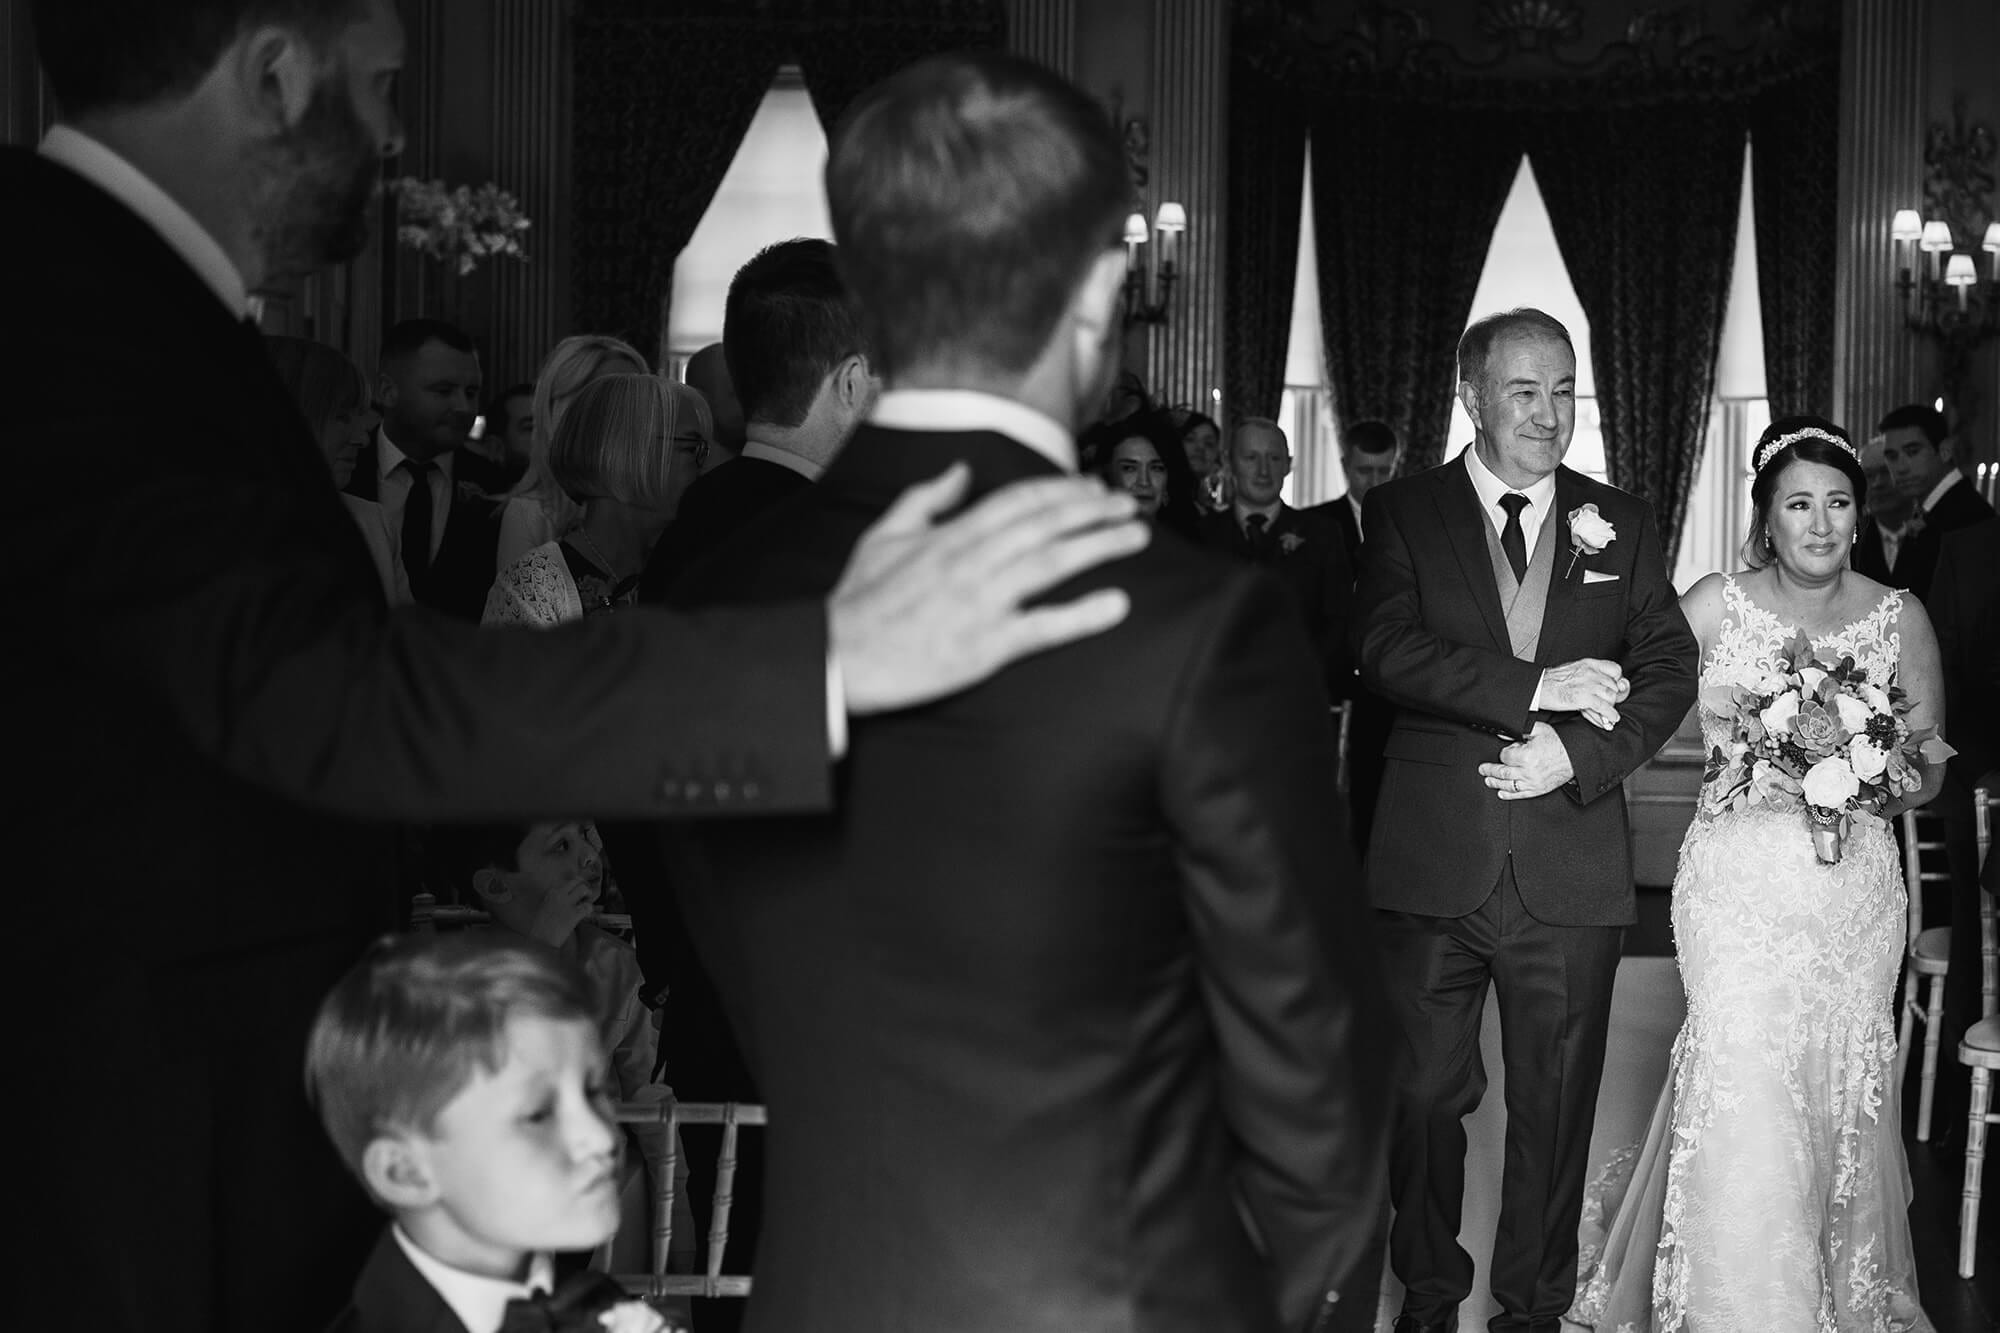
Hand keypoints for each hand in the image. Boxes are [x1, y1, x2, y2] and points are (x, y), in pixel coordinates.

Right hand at [524, 876, 598, 945]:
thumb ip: (555, 901)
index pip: (568, 882)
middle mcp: (559, 895)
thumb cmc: (541, 928)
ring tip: (585, 904)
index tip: (577, 894)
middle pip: (577, 881)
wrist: (540, 942)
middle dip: (583, 887)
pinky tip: (585, 914)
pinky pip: (588, 906)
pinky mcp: (574, 915)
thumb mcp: (545, 908)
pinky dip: (589, 909)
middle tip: (584, 897)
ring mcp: (567, 904)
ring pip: (584, 889)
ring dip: (588, 896)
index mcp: (551, 893)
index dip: (575, 888)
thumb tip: (569, 900)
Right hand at [832, 463, 1149, 714]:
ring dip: (1101, 545)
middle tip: (1129, 505)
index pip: (1019, 499)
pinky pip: (1044, 626)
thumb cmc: (859, 602)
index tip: (1091, 487)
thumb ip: (925, 499)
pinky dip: (1083, 614)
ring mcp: (982, 603)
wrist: (840, 658)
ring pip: (1053, 563)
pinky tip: (1117, 604)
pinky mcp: (987, 646)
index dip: (1061, 489)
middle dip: (1094, 509)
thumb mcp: (883, 536)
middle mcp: (973, 561)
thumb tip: (960, 472)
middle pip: (1046, 523)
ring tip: (1136, 537)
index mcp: (951, 535)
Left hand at [1479, 721, 1574, 799]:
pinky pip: (1520, 794)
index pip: (1505, 756)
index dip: (1504, 753)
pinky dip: (1509, 795)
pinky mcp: (1538, 790)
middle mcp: (1529, 771)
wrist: (1575, 757)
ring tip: (1488, 781)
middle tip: (1482, 769)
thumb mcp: (1539, 730)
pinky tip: (1501, 793)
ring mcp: (1533, 782)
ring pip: (1508, 785)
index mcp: (1527, 756)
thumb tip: (1503, 734)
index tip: (1506, 751)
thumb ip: (1520, 730)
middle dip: (1490, 771)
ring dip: (1495, 783)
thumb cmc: (1558, 743)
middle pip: (1503, 772)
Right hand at [1537, 658, 1629, 729]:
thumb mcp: (1574, 672)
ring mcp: (1588, 685)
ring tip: (1608, 714)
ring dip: (1611, 707)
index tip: (1616, 687)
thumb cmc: (1552, 681)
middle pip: (1614, 686)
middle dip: (1613, 698)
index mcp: (1589, 664)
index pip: (1615, 669)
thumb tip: (1603, 691)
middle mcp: (1591, 673)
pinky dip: (1610, 715)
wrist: (1538, 687)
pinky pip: (1604, 707)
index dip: (1618, 680)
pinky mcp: (1584, 698)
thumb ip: (1590, 677)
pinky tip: (1612, 719)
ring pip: (1611, 697)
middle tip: (1607, 704)